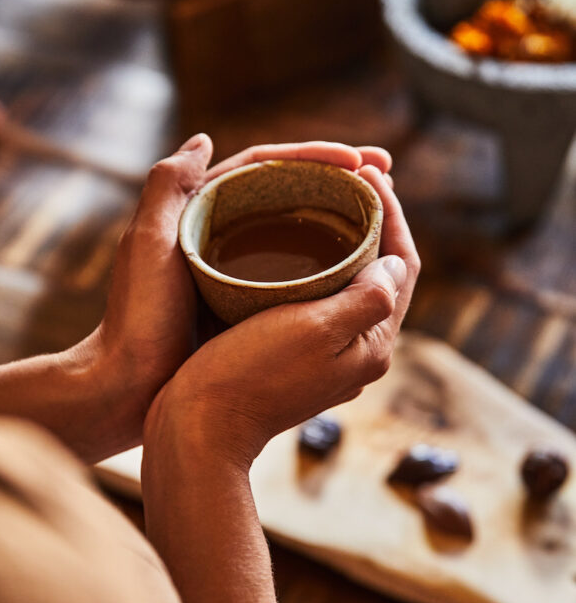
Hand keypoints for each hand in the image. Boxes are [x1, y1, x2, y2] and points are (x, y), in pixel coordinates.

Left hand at [0, 136, 392, 461]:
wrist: (124, 385)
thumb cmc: (136, 318)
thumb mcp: (147, 246)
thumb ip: (166, 187)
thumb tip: (202, 140)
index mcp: (200, 209)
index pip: (269, 166)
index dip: (317, 156)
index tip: (362, 161)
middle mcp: (220, 232)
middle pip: (290, 193)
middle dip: (340, 179)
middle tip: (386, 177)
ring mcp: (235, 268)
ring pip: (296, 230)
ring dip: (340, 217)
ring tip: (383, 213)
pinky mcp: (244, 302)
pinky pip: (295, 271)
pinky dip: (326, 261)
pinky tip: (356, 266)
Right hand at [146, 164, 418, 467]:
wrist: (199, 429)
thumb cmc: (251, 375)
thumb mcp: (315, 328)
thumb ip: (367, 296)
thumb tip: (396, 263)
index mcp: (372, 344)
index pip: (403, 266)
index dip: (393, 214)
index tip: (369, 173)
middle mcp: (357, 352)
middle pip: (380, 274)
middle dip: (372, 222)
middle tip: (350, 177)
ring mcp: (327, 358)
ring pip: (348, 285)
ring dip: (343, 241)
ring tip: (322, 199)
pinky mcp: (295, 359)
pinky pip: (318, 299)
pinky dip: (315, 265)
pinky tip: (290, 245)